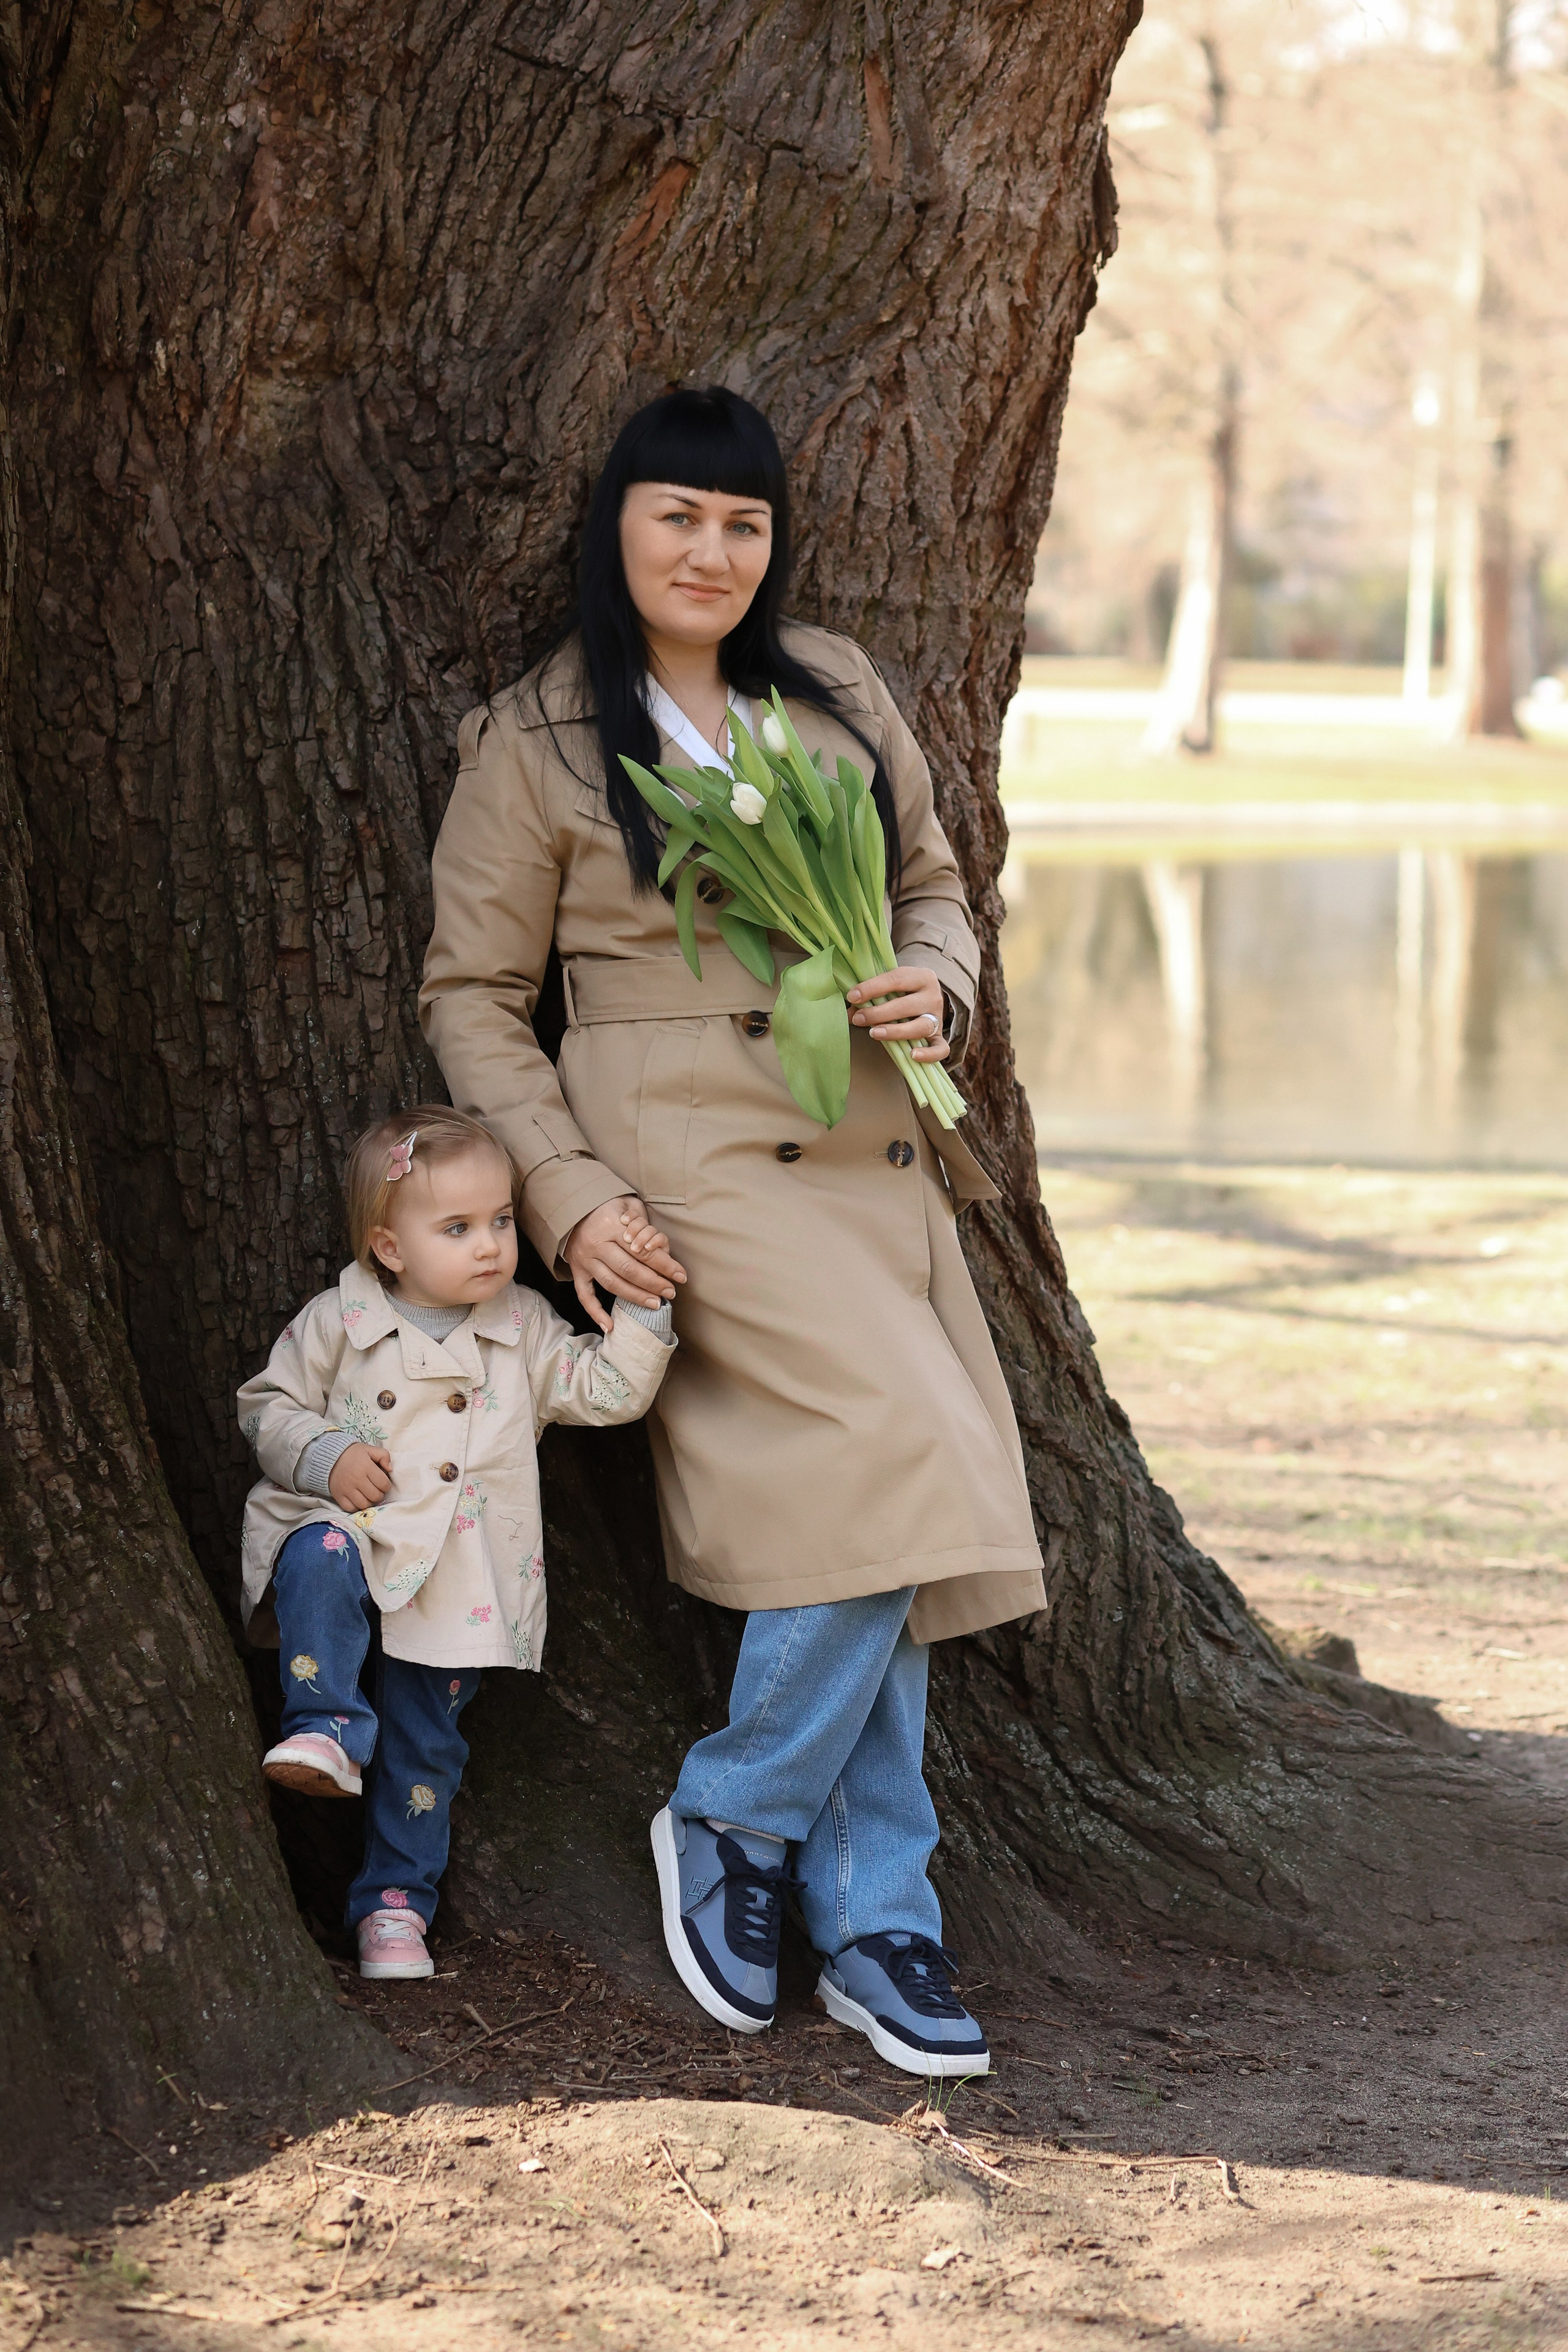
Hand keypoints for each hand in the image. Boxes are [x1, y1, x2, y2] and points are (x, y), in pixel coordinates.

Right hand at [329, 1442, 392, 1512]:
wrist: (330, 1457)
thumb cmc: (353, 1454)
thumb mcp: (369, 1450)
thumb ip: (384, 1456)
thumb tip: (390, 1469)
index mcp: (366, 1467)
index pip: (383, 1484)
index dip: (386, 1485)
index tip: (383, 1483)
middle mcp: (356, 1479)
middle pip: (375, 1496)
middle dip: (379, 1494)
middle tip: (376, 1489)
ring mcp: (346, 1489)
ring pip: (364, 1505)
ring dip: (369, 1502)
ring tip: (368, 1495)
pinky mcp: (338, 1496)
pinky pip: (351, 1509)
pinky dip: (356, 1507)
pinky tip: (358, 1500)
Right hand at [563, 1196, 686, 1333]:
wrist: (571, 1206)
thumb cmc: (606, 1207)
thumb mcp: (626, 1204)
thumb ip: (643, 1222)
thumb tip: (661, 1245)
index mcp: (610, 1226)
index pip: (642, 1250)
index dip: (664, 1264)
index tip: (681, 1275)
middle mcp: (596, 1244)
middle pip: (629, 1269)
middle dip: (653, 1283)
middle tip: (670, 1292)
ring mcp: (585, 1260)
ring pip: (611, 1284)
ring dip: (635, 1296)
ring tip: (655, 1303)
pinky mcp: (577, 1271)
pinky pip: (584, 1295)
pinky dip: (595, 1312)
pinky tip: (610, 1326)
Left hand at [847, 965, 951, 1062]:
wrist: (925, 997)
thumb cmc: (902, 991)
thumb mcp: (890, 987)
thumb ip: (871, 997)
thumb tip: (850, 1014)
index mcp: (922, 976)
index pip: (896, 980)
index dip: (872, 988)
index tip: (852, 997)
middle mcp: (933, 996)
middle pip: (907, 1006)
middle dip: (879, 1013)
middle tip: (859, 1019)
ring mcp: (938, 1017)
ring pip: (921, 1027)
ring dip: (895, 1031)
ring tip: (875, 1033)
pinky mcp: (939, 1036)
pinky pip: (940, 1049)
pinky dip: (929, 1054)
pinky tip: (912, 1055)